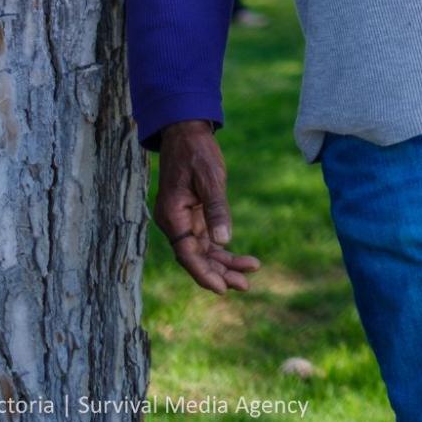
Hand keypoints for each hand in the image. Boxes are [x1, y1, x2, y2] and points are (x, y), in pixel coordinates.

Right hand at [154, 119, 260, 295]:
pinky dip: (221, 248)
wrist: (187, 132)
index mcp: (173, 216)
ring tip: (248, 275)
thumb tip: (224, 241)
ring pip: (203, 250)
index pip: (187, 255)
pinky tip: (239, 258)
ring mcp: (183, 220)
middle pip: (196, 257)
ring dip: (223, 264)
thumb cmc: (197, 152)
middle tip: (245, 286)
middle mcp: (174, 222)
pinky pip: (206, 238)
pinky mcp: (192, 214)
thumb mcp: (211, 179)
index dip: (205, 273)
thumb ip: (216, 209)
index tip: (222, 289)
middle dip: (219, 273)